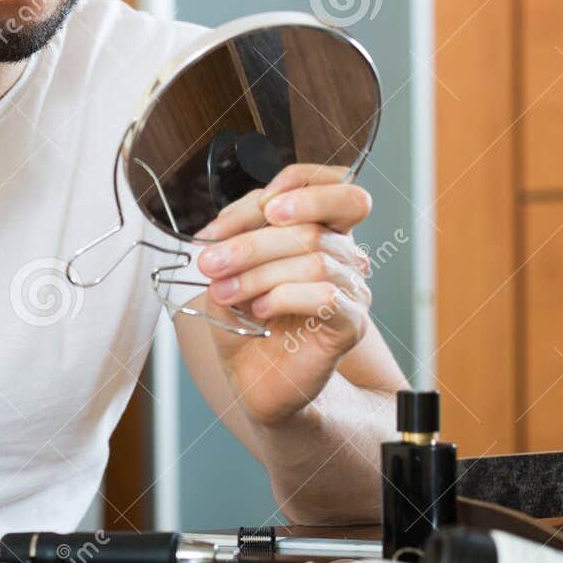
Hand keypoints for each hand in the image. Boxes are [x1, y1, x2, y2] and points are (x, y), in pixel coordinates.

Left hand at [192, 163, 373, 425]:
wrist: (255, 380)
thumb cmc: (248, 322)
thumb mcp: (231, 270)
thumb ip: (235, 239)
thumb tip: (221, 229)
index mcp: (321, 228)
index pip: (332, 182)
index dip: (291, 185)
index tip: (238, 216)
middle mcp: (345, 253)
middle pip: (311, 226)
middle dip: (250, 242)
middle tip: (210, 261)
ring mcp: (352, 288)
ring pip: (315, 259)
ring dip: (258, 273)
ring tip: (224, 291)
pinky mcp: (350, 323)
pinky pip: (325, 295)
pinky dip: (284, 296)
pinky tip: (259, 310)